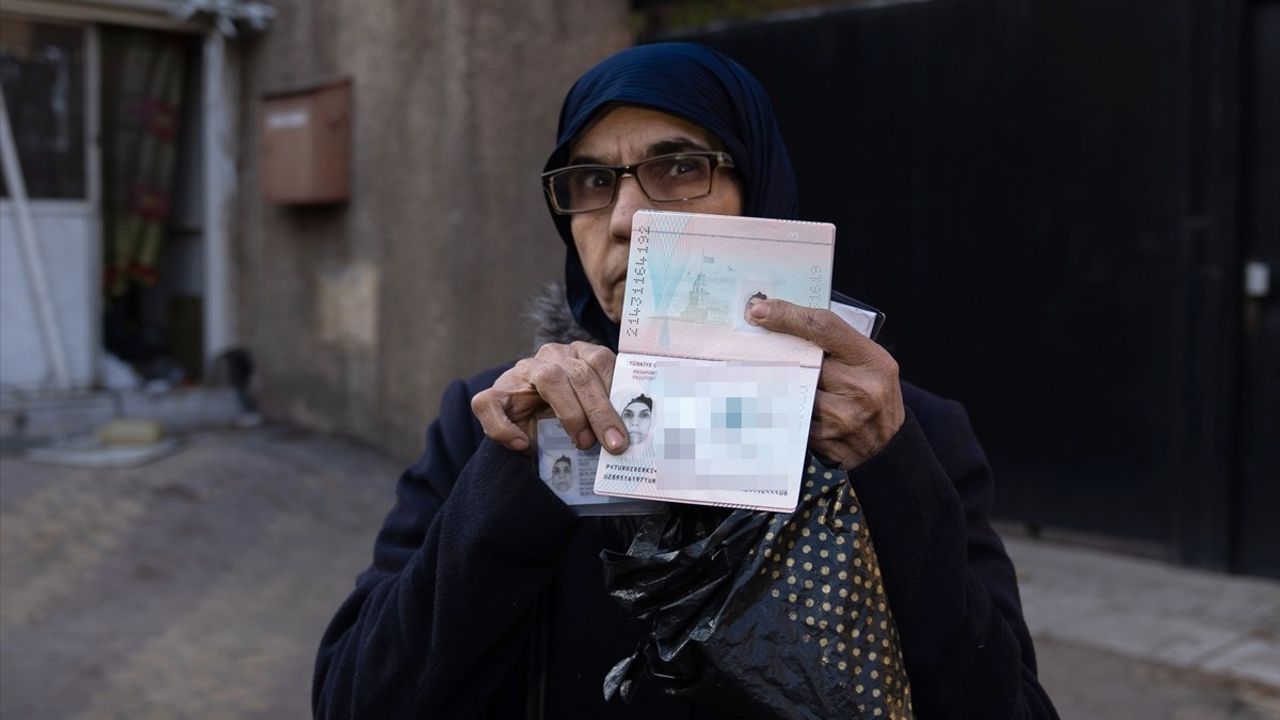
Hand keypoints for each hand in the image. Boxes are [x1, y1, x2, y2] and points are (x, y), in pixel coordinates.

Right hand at [471, 341, 629, 454]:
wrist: (524, 429)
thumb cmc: (565, 419)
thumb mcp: (591, 412)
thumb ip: (608, 413)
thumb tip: (628, 436)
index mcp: (579, 355)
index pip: (601, 361)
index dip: (614, 393)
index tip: (624, 428)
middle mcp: (551, 357)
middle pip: (580, 374)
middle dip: (599, 411)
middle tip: (612, 443)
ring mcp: (522, 372)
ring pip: (550, 379)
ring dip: (571, 414)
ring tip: (582, 443)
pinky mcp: (495, 393)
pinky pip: (494, 404)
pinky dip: (507, 428)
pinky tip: (522, 444)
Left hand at [749, 299, 904, 468]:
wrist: (885, 448)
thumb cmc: (873, 396)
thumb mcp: (870, 363)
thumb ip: (837, 344)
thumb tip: (786, 321)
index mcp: (872, 361)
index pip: (824, 327)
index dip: (787, 315)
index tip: (759, 309)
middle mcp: (859, 388)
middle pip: (799, 357)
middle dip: (772, 348)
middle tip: (750, 339)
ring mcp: (840, 417)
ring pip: (788, 386)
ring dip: (771, 377)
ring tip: (758, 371)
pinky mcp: (822, 438)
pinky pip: (788, 412)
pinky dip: (776, 403)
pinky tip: (768, 399)